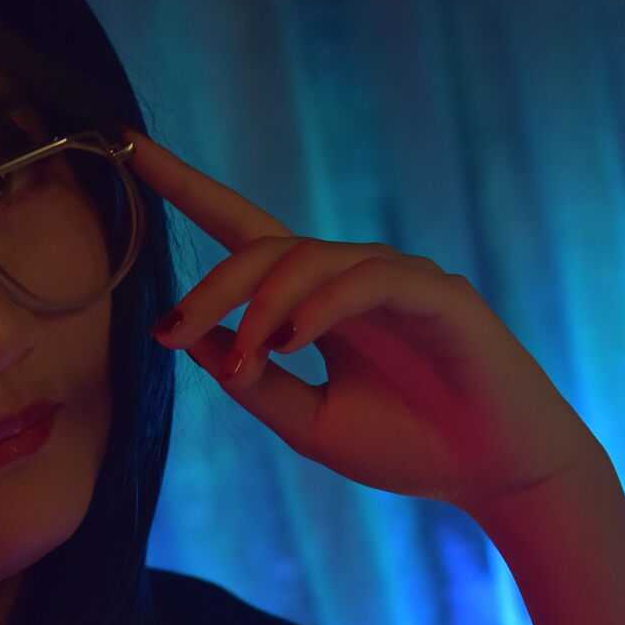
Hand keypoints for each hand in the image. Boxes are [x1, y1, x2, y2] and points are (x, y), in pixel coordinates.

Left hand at [122, 127, 608, 520]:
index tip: (131, 149)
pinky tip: (294, 342)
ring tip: (245, 365)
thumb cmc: (409, 449)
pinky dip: (322, 306)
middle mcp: (351, 281)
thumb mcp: (308, 425)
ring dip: (261, 310)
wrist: (493, 475)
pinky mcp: (438, 293)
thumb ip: (252, 384)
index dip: (189, 190)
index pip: (244, 235)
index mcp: (317, 307)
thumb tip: (192, 340)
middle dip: (210, 289)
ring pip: (307, 261)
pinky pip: (368, 280)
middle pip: (263, 250)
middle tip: (170, 334)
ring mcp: (396, 280)